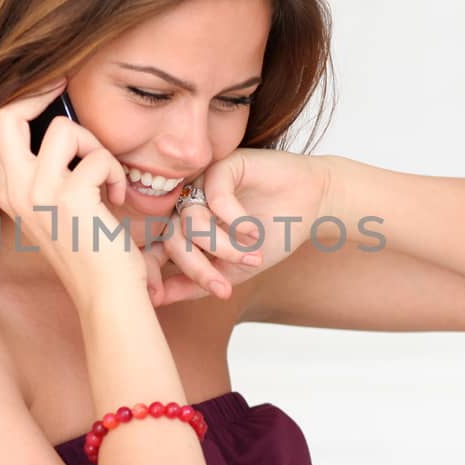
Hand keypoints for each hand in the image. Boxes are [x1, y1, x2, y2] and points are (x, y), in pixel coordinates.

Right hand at [0, 80, 141, 302]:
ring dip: (95, 145)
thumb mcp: (57, 208)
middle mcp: (15, 191)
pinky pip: (97, 156)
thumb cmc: (91, 252)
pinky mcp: (68, 197)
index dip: (25, 104)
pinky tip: (117, 196)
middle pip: (4, 117)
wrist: (105, 295)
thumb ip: (48, 174)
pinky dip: (115, 171)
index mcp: (9, 192)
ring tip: (105, 174)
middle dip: (40, 93)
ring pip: (63, 128)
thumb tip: (62, 125)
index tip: (54, 92)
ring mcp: (38, 193)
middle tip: (65, 88)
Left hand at [151, 150, 336, 305]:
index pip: (156, 247)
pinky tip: (252, 230)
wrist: (312, 206)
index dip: (152, 270)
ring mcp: (204, 182)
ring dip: (222, 245)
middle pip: (172, 237)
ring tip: (251, 254)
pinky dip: (234, 219)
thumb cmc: (274, 235)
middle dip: (197, 267)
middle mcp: (189, 203)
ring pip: (191, 219)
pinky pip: (213, 195)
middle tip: (224, 286)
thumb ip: (194, 283)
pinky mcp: (224, 165)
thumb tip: (155, 299)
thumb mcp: (232, 270)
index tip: (156, 296)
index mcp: (186, 226)